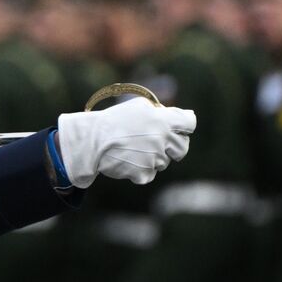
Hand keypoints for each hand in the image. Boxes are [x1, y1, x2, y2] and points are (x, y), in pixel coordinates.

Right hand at [56, 97, 195, 187]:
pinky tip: (129, 162)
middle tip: (156, 144)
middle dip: (173, 146)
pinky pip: (151, 174)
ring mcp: (154, 158)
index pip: (190, 124)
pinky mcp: (144, 173)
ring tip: (134, 151)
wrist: (92, 141)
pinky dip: (141, 170)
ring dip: (154, 158)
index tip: (177, 129)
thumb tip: (180, 117)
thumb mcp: (139, 107)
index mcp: (163, 120)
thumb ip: (162, 112)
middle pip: (182, 147)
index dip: (184, 126)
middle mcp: (162, 139)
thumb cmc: (114, 121)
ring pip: (165, 162)